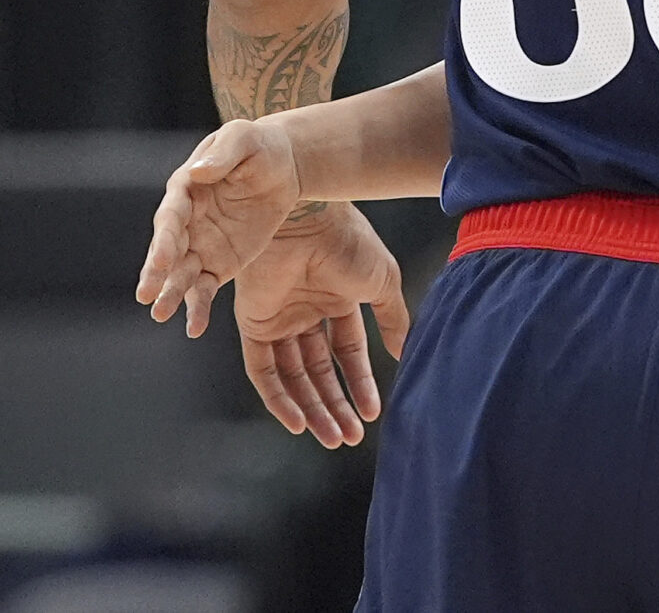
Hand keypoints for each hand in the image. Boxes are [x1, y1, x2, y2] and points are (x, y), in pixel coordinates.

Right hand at [138, 118, 303, 334]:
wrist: (283, 168)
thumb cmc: (259, 147)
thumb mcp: (244, 139)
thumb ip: (223, 154)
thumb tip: (198, 171)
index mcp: (185, 190)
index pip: (171, 217)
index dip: (165, 238)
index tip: (162, 260)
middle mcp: (185, 222)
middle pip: (167, 250)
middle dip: (155, 272)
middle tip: (146, 295)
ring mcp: (199, 245)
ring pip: (180, 274)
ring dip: (170, 294)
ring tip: (160, 315)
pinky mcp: (217, 264)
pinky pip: (204, 288)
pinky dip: (198, 307)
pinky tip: (194, 328)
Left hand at [231, 203, 410, 447]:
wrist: (309, 219)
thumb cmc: (349, 242)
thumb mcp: (382, 282)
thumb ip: (393, 319)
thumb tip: (405, 354)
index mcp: (337, 300)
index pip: (347, 352)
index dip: (360, 383)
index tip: (374, 412)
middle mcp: (306, 313)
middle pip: (319, 372)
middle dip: (335, 405)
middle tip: (350, 438)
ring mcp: (279, 320)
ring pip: (294, 377)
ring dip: (312, 409)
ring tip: (332, 437)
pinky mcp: (253, 325)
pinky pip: (263, 372)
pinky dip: (279, 399)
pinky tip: (298, 422)